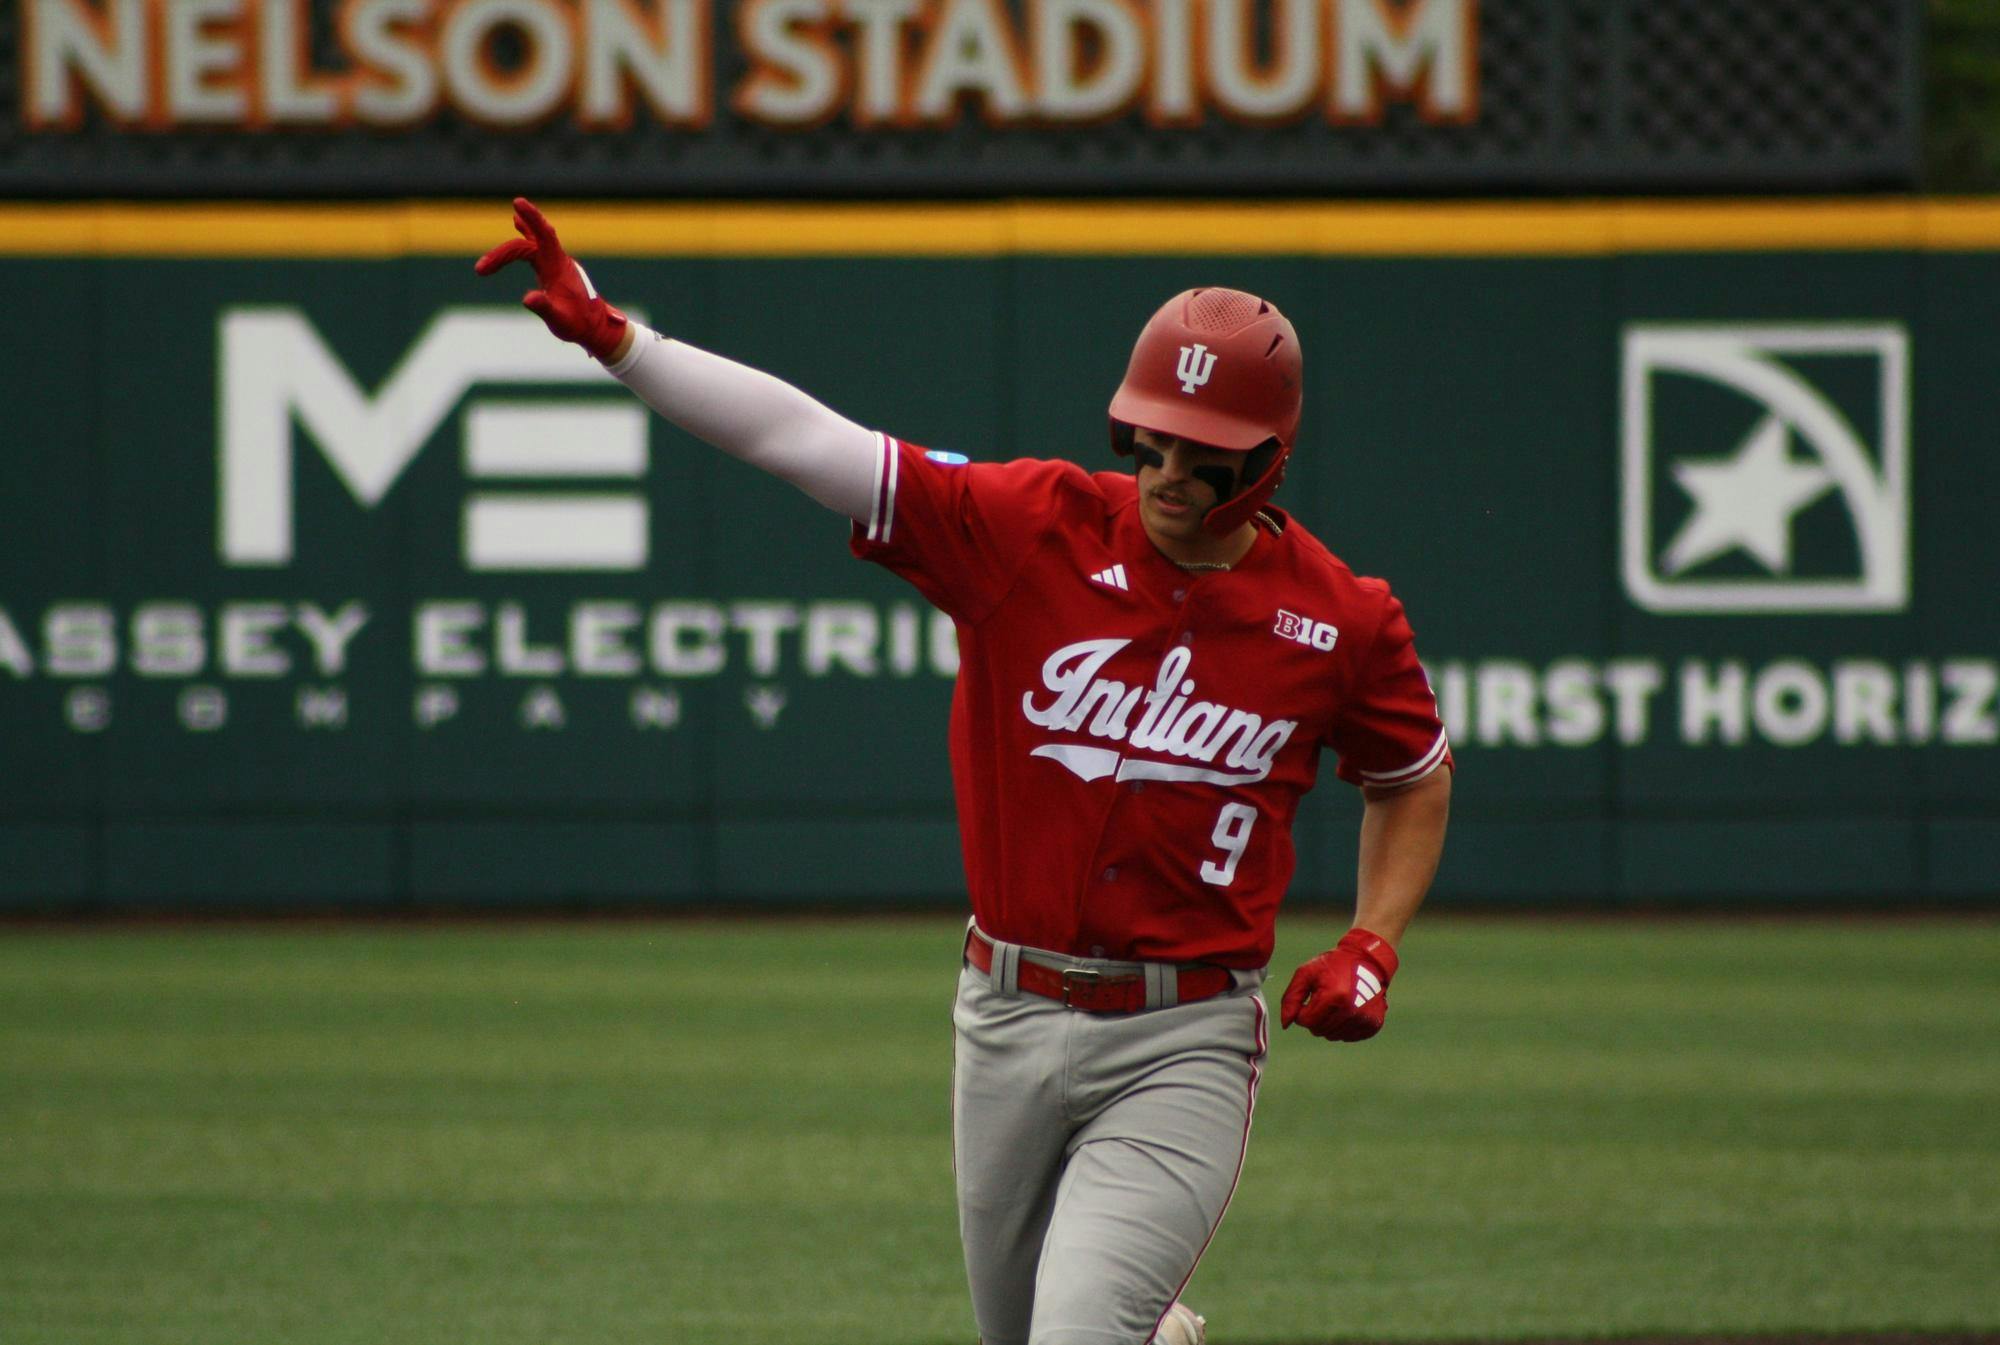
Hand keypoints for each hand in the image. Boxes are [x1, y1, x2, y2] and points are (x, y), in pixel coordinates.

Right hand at [474, 197, 627, 360]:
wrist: (595, 327)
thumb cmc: (578, 325)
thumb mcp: (560, 321)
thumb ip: (545, 308)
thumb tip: (528, 299)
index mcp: (559, 268)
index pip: (543, 237)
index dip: (531, 219)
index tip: (516, 206)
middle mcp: (557, 260)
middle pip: (527, 245)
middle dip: (503, 253)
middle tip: (481, 270)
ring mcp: (555, 263)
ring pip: (535, 240)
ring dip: (522, 229)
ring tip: (516, 211)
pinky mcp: (552, 268)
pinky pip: (537, 246)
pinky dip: (527, 233)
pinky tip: (518, 223)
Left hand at [1279, 928, 1398, 1041]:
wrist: (1366, 960)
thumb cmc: (1333, 965)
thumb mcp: (1306, 974)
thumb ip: (1291, 998)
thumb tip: (1285, 1024)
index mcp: (1334, 997)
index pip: (1305, 1021)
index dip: (1302, 1011)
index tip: (1310, 997)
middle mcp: (1351, 1011)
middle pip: (1318, 1030)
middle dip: (1314, 1017)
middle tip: (1322, 999)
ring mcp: (1364, 1020)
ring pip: (1331, 1036)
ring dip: (1327, 1023)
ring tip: (1334, 1003)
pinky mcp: (1373, 1025)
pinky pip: (1347, 1037)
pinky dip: (1342, 1027)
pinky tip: (1345, 1010)